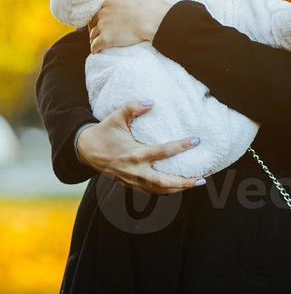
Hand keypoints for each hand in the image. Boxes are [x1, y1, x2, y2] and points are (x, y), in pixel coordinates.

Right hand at [76, 101, 204, 193]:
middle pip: (163, 182)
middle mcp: (135, 171)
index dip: (180, 147)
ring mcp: (133, 180)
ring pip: (159, 190)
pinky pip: (151, 191)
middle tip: (201, 178)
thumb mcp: (116, 117)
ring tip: (196, 183)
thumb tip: (150, 102)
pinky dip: (166, 190)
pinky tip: (178, 186)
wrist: (85, 151)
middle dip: (184, 182)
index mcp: (134, 153)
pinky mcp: (131, 184)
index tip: (196, 141)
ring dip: (178, 188)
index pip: (162, 152)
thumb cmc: (104, 132)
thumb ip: (132, 107)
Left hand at [88, 0, 168, 52]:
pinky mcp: (107, 39)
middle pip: (93, 23)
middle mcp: (104, 13)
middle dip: (95, 28)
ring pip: (92, 35)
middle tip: (99, 33)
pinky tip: (96, 51)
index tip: (103, 21)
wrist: (155, 20)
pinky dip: (95, 49)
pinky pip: (95, 46)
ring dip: (94, 39)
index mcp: (110, 1)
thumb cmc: (150, 5)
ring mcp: (104, 26)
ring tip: (97, 43)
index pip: (97, 10)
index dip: (99, 17)